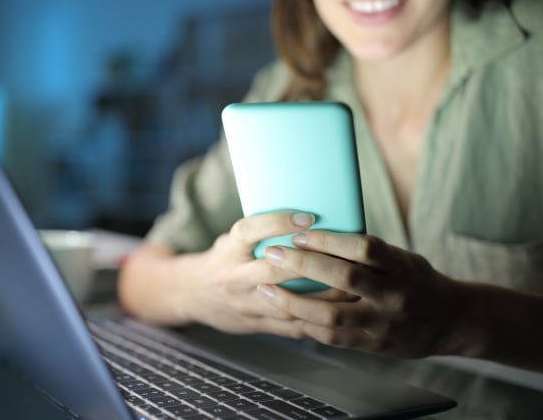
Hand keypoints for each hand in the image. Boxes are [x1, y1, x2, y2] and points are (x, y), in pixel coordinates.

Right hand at [180, 212, 355, 333]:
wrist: (192, 294)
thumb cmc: (223, 258)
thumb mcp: (232, 239)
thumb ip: (262, 233)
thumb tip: (310, 214)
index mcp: (228, 250)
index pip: (249, 232)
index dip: (278, 223)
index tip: (308, 217)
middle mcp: (233, 277)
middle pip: (272, 271)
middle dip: (310, 265)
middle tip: (344, 255)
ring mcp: (244, 305)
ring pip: (286, 303)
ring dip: (320, 296)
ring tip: (350, 286)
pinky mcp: (255, 325)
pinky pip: (290, 327)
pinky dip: (316, 320)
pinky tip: (339, 311)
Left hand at [258, 231, 464, 357]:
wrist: (450, 322)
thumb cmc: (416, 280)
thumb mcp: (401, 258)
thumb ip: (367, 252)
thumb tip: (319, 231)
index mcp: (401, 268)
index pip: (364, 248)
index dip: (330, 240)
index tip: (300, 233)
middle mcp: (393, 296)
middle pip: (344, 279)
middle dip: (304, 265)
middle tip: (274, 253)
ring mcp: (382, 324)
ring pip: (331, 316)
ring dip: (294, 302)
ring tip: (266, 289)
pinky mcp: (373, 345)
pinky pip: (332, 338)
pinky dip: (306, 325)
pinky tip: (285, 313)